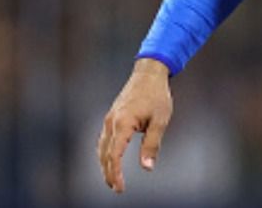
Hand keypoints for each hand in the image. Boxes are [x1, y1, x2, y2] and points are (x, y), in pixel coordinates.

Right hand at [98, 58, 172, 193]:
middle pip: (104, 154)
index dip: (116, 174)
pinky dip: (104, 153)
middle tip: (116, 188)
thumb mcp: (160, 120)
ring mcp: (109, 118)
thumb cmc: (157, 95)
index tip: (120, 188)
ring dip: (104, 164)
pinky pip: (103, 139)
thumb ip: (152, 144)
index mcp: (122, 123)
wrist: (149, 73)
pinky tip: (109, 159)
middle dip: (108, 173)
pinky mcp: (111, 116)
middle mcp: (111, 122)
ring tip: (112, 179)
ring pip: (101, 147)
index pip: (114, 155)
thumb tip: (147, 168)